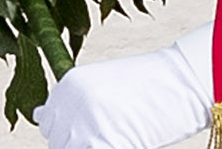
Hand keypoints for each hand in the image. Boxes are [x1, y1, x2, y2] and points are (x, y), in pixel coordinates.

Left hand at [36, 25, 212, 148]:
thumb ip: (72, 102)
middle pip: (59, 144)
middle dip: (81, 143)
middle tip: (113, 130)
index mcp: (68, 84)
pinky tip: (125, 141)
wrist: (183, 79)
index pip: (48, 124)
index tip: (93, 128)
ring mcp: (85, 125)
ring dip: (94, 146)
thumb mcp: (102, 86)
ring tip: (121, 133)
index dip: (72, 132)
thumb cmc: (148, 86)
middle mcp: (70, 103)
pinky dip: (110, 147)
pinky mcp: (104, 143)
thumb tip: (37, 117)